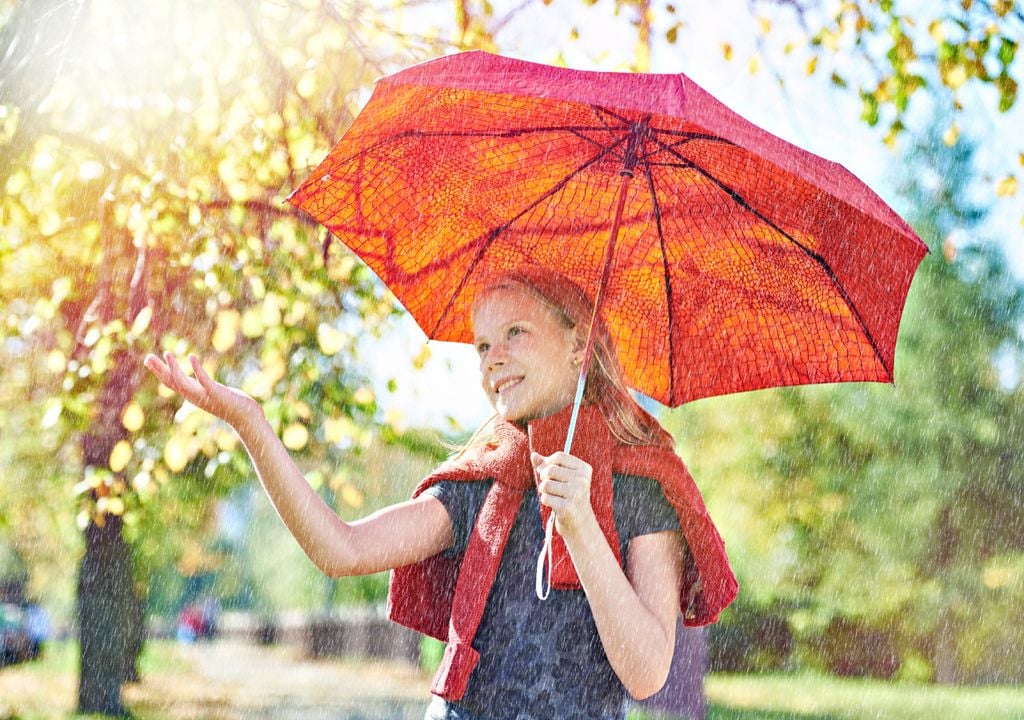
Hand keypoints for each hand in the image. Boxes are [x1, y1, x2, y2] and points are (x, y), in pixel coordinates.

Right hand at [143, 352, 262, 429]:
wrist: (247, 418)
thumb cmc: (232, 404)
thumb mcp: (212, 393)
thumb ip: (203, 388)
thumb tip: (196, 381)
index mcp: (193, 394)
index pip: (171, 382)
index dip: (159, 371)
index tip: (148, 360)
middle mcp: (195, 396)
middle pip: (172, 382)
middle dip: (159, 370)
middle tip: (147, 357)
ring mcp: (204, 395)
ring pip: (183, 382)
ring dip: (174, 368)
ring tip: (167, 353)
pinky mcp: (216, 393)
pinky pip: (203, 380)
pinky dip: (196, 369)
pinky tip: (191, 356)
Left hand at [531, 451, 596, 537]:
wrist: (580, 522)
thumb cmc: (569, 496)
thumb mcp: (562, 478)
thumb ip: (547, 465)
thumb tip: (533, 455)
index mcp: (584, 469)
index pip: (559, 456)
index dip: (547, 463)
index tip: (547, 472)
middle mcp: (582, 480)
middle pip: (550, 469)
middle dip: (544, 478)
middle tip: (549, 486)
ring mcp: (576, 494)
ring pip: (546, 484)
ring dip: (544, 491)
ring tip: (552, 495)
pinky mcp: (567, 508)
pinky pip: (545, 497)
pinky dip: (545, 500)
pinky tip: (554, 504)